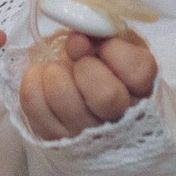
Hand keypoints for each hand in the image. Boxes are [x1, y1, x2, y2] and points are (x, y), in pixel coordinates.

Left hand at [19, 27, 157, 138]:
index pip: (139, 72)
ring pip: (63, 97)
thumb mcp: (114, 49)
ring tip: (59, 70)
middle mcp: (119, 120)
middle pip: (105, 94)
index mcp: (142, 92)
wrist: (86, 107)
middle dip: (84, 66)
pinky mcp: (53, 137)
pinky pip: (33, 102)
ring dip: (55, 72)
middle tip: (78, 60)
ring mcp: (85, 134)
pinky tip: (43, 78)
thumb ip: (102, 37)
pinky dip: (33, 79)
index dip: (116, 52)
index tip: (103, 45)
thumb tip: (77, 40)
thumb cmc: (105, 72)